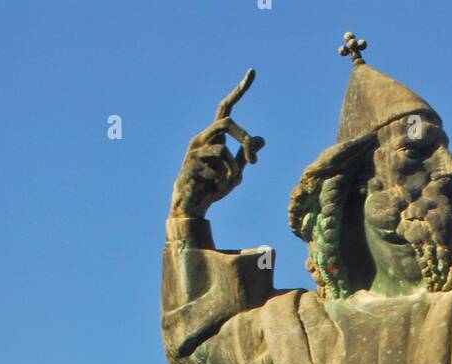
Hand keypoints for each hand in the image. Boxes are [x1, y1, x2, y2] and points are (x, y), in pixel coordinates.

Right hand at [169, 70, 264, 218]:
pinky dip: (221, 182)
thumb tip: (261, 139)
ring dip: (233, 170)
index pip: (225, 108)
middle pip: (227, 122)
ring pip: (223, 150)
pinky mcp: (190, 164)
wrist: (191, 204)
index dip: (239, 91)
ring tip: (230, 184)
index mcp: (213, 136)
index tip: (252, 72)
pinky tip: (214, 188)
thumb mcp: (234, 172)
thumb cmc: (212, 187)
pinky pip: (215, 170)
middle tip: (253, 162)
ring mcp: (194, 150)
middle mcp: (202, 137)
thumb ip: (245, 156)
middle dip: (244, 140)